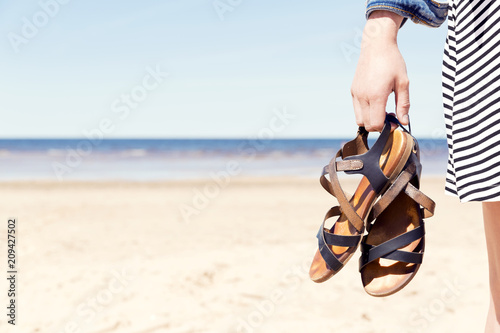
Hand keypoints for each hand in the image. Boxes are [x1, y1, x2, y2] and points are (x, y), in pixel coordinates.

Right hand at [351, 11, 409, 130]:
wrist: (376, 45)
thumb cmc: (392, 62)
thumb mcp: (403, 83)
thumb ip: (403, 104)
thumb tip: (404, 122)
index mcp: (376, 95)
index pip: (375, 124)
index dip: (386, 128)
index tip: (395, 121)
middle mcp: (362, 97)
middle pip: (366, 125)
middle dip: (378, 125)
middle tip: (390, 115)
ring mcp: (356, 94)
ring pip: (359, 119)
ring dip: (370, 119)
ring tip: (382, 109)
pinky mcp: (353, 91)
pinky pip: (357, 109)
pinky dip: (366, 112)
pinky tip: (376, 101)